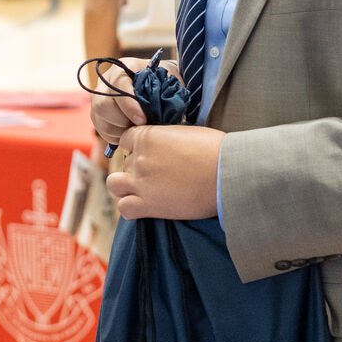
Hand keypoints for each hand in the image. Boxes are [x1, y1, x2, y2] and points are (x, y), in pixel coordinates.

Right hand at [88, 57, 178, 147]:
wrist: (161, 83)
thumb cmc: (168, 81)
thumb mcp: (173, 80)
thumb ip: (170, 90)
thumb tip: (166, 109)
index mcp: (126, 66)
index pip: (119, 84)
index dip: (129, 105)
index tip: (143, 120)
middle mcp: (107, 80)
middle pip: (102, 105)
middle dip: (122, 121)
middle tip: (141, 127)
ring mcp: (100, 97)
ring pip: (101, 120)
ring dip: (121, 131)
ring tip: (139, 130)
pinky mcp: (99, 114)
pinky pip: (102, 131)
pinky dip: (117, 137)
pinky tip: (132, 132)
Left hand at [107, 124, 223, 220]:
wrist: (226, 174)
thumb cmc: (214, 149)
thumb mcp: (185, 132)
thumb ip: (165, 137)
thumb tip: (163, 144)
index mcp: (147, 136)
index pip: (126, 139)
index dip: (137, 147)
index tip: (151, 155)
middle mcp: (139, 158)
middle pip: (124, 162)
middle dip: (136, 167)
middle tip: (157, 174)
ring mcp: (140, 182)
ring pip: (114, 184)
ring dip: (126, 186)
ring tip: (144, 189)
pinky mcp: (148, 205)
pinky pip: (124, 208)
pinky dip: (131, 208)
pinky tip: (146, 206)